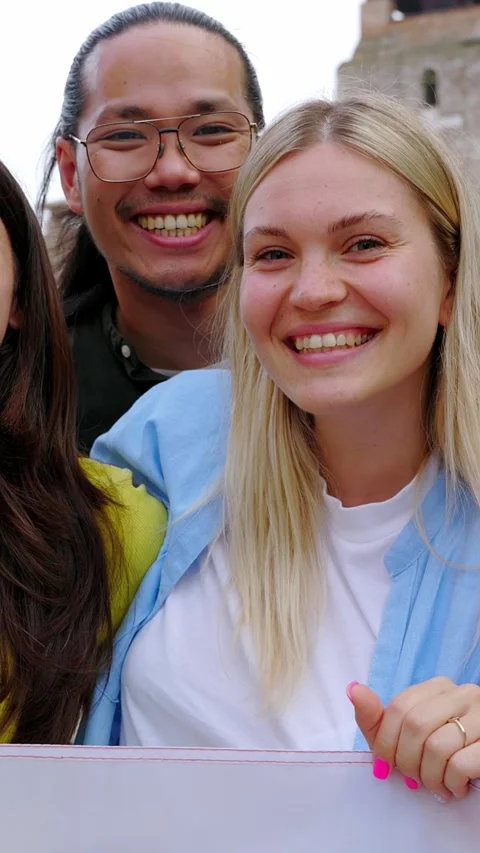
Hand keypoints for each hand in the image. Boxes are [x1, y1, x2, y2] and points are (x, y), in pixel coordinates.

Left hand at [348, 678, 479, 801]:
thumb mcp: (405, 734)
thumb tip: (352, 689)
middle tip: (413, 781)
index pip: (399, 708)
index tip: (384, 766)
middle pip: (416, 725)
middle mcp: (463, 694)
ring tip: (436, 787)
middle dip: (406, 761)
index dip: (386, 741)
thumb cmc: (442, 751)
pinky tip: (455, 788)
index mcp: (438, 688)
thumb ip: (377, 717)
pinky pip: (461, 764)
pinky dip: (451, 783)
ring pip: (438, 746)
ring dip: (430, 777)